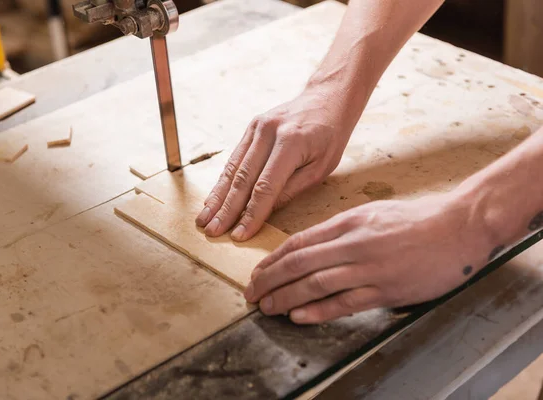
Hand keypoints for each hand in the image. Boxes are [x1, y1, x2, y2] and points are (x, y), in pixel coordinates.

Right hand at [196, 86, 357, 241]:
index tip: (239, 235)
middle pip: (242, 179)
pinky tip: (212, 198)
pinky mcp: (251, 128)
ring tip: (204, 219)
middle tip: (212, 232)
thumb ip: (292, 189)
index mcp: (291, 143)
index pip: (265, 187)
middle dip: (226, 210)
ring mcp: (257, 127)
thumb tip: (263, 213)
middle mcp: (269, 132)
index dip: (251, 213)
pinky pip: (234, 158)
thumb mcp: (321, 168)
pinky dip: (222, 181)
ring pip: (232, 169)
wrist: (327, 98)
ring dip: (217, 198)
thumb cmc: (330, 136)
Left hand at [244, 192, 496, 323]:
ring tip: (267, 307)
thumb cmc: (417, 219)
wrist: (459, 226)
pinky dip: (318, 311)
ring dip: (286, 297)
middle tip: (251, 294)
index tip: (258, 273)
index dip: (273, 260)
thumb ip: (342, 229)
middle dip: (270, 280)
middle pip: (299, 262)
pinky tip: (299, 316)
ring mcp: (369, 267)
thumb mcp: (373, 213)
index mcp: (349, 222)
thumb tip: (312, 246)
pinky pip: (345, 302)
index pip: (299, 242)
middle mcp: (353, 242)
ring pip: (316, 283)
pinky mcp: (387, 289)